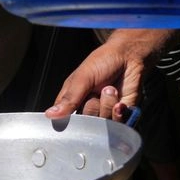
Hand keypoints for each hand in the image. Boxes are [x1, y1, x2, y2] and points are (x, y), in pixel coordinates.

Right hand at [45, 29, 173, 120]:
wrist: (130, 55)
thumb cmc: (103, 61)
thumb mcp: (82, 77)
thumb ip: (69, 98)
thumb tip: (50, 114)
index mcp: (73, 100)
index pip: (65, 120)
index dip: (70, 120)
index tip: (77, 111)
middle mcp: (88, 108)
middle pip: (86, 124)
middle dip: (93, 106)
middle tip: (99, 90)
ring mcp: (105, 112)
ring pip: (103, 124)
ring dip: (108, 105)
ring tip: (111, 89)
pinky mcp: (122, 114)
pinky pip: (118, 124)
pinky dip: (119, 113)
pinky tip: (120, 102)